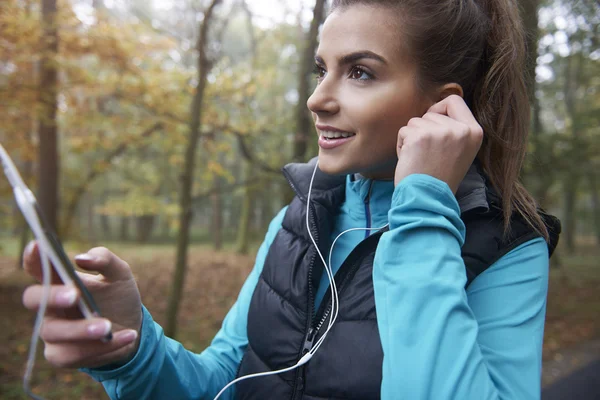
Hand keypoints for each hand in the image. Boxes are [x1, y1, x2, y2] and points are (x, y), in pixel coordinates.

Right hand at [21, 242, 141, 368]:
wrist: (132, 328)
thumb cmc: (119, 297)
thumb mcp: (120, 274)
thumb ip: (105, 259)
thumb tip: (82, 258)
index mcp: (60, 281)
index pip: (37, 267)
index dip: (34, 258)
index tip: (39, 246)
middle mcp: (50, 305)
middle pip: (34, 299)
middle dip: (52, 296)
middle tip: (75, 295)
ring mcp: (53, 331)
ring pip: (54, 331)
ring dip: (81, 329)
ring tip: (108, 327)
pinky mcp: (61, 354)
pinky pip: (74, 354)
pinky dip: (102, 347)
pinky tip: (127, 336)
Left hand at [394, 95, 483, 192]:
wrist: (428, 200)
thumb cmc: (440, 178)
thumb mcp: (460, 151)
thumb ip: (455, 130)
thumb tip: (437, 109)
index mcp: (474, 132)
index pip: (455, 101)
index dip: (439, 109)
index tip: (434, 125)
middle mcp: (460, 130)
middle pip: (431, 113)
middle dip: (424, 130)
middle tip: (428, 154)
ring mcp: (440, 132)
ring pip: (415, 121)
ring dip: (412, 138)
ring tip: (420, 158)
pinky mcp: (420, 137)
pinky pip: (404, 131)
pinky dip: (402, 145)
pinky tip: (411, 160)